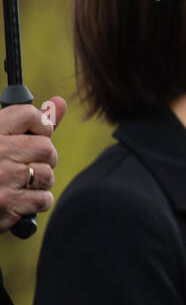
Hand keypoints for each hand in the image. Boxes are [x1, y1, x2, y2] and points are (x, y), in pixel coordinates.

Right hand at [0, 96, 66, 231]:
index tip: (38, 134)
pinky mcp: (8, 202)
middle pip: (45, 147)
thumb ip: (30, 123)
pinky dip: (38, 201)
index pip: (28, 114)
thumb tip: (60, 102)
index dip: (41, 124)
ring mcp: (2, 177)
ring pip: (47, 174)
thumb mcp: (1, 139)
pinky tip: (20, 199)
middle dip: (45, 158)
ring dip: (41, 181)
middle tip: (29, 163)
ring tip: (21, 182)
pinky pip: (44, 198)